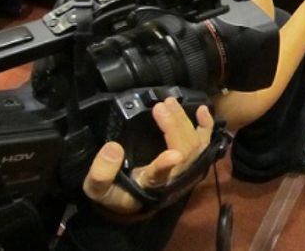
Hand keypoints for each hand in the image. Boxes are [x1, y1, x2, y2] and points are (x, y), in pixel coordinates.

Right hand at [82, 98, 213, 214]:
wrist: (132, 200)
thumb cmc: (117, 192)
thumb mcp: (99, 189)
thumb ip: (101, 173)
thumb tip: (112, 148)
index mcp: (149, 186)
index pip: (159, 177)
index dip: (166, 166)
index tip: (172, 155)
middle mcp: (173, 178)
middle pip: (182, 152)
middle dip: (174, 127)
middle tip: (160, 106)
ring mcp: (185, 168)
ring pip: (193, 145)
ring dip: (184, 121)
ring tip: (170, 102)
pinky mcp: (190, 159)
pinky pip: (203, 143)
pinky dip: (205, 126)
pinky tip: (202, 109)